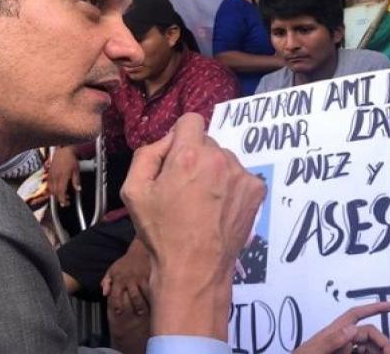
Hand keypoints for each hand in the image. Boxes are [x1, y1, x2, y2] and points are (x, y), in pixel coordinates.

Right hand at [48, 146, 80, 206]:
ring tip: (63, 196)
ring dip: (55, 194)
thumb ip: (76, 181)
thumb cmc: (70, 159)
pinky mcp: (49, 173)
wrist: (63, 151)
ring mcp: (51, 175)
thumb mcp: (76, 170)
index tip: (65, 203)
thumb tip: (78, 189)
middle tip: (65, 201)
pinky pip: (49, 184)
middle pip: (55, 192)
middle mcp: (55, 177)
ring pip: (51, 188)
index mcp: (63, 177)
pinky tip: (57, 189)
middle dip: (59, 198)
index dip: (62, 199)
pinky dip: (52, 189)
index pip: (61, 191)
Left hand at [101, 239, 150, 316]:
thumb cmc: (124, 263)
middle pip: (133, 295)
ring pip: (145, 292)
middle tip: (138, 314)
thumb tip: (104, 293)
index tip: (118, 313)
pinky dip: (153, 294)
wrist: (138, 251)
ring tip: (149, 310)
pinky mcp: (149, 276)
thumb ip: (106, 282)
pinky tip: (155, 301)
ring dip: (147, 302)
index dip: (116, 305)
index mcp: (119, 280)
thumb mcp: (112, 270)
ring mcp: (140, 278)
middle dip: (136, 306)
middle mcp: (129, 280)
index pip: (116, 295)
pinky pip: (151, 287)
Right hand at [120, 113, 265, 337]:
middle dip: (196, 157)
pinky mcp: (256, 191)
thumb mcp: (133, 190)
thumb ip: (147, 154)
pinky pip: (240, 176)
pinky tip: (219, 208)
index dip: (180, 137)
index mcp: (189, 155)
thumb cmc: (161, 232)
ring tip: (203, 202)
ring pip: (225, 159)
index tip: (175, 157)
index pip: (191, 120)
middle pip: (207, 142)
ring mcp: (242, 175)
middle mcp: (220, 159)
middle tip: (185, 187)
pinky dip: (230, 187)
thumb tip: (167, 141)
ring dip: (214, 172)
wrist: (194, 269)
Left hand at [295, 302, 389, 353]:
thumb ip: (331, 341)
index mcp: (334, 332)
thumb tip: (352, 329)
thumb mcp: (312, 352)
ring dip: (378, 352)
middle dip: (383, 343)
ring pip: (368, 348)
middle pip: (369, 335)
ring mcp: (343, 350)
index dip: (375, 308)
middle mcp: (341, 339)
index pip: (357, 314)